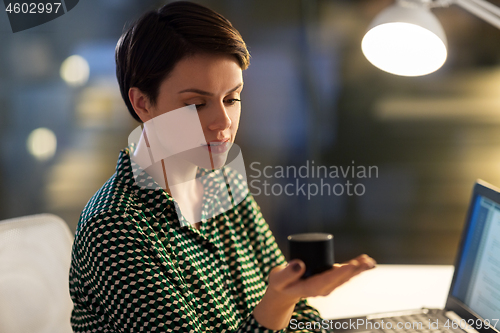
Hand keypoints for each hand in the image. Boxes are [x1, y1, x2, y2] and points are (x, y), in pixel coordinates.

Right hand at [252, 254, 375, 329]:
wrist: (284, 290)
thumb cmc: (281, 283)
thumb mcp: (279, 279)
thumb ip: (288, 273)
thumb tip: (299, 264)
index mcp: (310, 288)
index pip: (327, 280)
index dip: (339, 273)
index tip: (350, 266)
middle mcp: (322, 288)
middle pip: (341, 279)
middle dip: (354, 270)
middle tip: (366, 262)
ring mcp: (326, 285)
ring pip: (345, 277)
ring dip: (358, 269)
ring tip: (369, 262)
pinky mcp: (329, 279)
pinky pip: (344, 274)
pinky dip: (355, 268)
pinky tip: (364, 262)